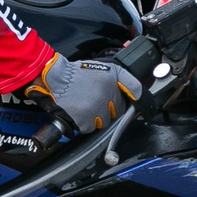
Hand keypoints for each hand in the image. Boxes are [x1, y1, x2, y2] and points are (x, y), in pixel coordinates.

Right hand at [28, 54, 143, 135]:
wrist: (57, 78)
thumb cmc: (79, 73)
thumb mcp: (109, 68)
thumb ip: (128, 81)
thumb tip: (140, 96)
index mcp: (113, 84)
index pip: (124, 105)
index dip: (115, 103)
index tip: (107, 101)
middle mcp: (106, 98)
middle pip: (114, 115)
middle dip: (106, 110)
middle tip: (92, 100)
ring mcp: (95, 111)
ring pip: (103, 122)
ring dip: (95, 117)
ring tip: (85, 105)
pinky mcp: (85, 121)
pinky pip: (90, 128)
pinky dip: (84, 122)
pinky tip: (78, 111)